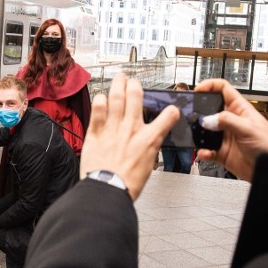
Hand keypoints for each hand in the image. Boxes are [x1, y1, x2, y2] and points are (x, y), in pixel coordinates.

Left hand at [80, 74, 178, 200]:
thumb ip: (148, 149)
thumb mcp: (148, 166)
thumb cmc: (127, 183)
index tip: (171, 109)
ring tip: (119, 79)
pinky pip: (98, 110)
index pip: (168, 117)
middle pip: (135, 97)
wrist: (107, 189)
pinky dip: (100, 100)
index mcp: (149, 139)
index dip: (172, 111)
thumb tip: (148, 144)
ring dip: (118, 84)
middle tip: (133, 81)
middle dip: (135, 85)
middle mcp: (131, 129)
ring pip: (116, 97)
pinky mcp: (95, 132)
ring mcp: (113, 128)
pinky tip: (101, 97)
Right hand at [194, 79, 267, 180]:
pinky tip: (205, 153)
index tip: (198, 90)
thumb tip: (207, 119)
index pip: (223, 89)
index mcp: (239, 109)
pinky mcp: (221, 151)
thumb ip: (226, 121)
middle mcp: (230, 121)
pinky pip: (206, 149)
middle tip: (191, 115)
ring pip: (205, 130)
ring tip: (196, 136)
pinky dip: (203, 151)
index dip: (210, 86)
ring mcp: (224, 136)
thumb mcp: (248, 128)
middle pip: (209, 109)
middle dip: (199, 111)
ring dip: (199, 134)